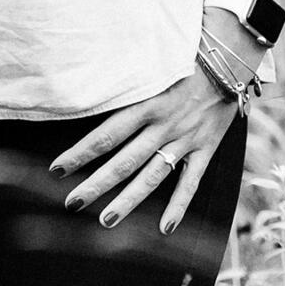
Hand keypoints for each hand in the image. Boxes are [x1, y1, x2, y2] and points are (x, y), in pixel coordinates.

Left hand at [49, 66, 239, 233]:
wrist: (226, 61)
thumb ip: (123, 79)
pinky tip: (165, 228)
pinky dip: (179, 206)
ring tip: (107, 220)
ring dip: (129, 200)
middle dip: (97, 184)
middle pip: (124, 161)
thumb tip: (86, 82)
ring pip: (152, 176)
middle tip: (72, 203)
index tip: (57, 169)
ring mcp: (184, 140)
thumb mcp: (148, 64)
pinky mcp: (205, 149)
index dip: (80, 153)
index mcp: (145, 103)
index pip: (106, 134)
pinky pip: (190, 182)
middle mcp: (162, 126)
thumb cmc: (179, 57)